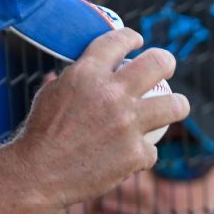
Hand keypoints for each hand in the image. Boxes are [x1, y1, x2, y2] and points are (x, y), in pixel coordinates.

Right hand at [8, 28, 189, 206]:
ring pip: (176, 105)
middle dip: (166, 62)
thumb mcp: (50, 95)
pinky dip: (141, 154)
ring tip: (175, 107)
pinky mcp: (136, 153)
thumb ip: (73, 79)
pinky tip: (132, 157)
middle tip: (165, 68)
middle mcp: (111, 94)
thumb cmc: (40, 133)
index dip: (132, 37)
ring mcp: (127, 124)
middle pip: (159, 63)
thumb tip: (80, 66)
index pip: (119, 41)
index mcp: (87, 74)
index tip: (138, 41)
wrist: (36, 175)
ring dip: (177, 105)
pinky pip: (151, 149)